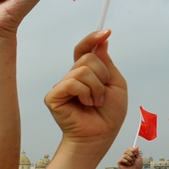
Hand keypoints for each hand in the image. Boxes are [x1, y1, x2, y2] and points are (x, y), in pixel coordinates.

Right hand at [44, 31, 126, 150]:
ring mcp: (61, 86)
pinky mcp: (53, 96)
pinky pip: (72, 83)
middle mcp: (71, 77)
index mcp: (85, 74)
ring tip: (95, 103)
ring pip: (82, 70)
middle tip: (102, 95)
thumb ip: (106, 63)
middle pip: (88, 58)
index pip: (84, 50)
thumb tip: (101, 41)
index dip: (92, 39)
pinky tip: (85, 105)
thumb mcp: (115, 84)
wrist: (99, 136)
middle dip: (102, 75)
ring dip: (96, 88)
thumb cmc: (108, 115)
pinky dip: (85, 93)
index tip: (106, 32)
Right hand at [117, 146, 142, 168]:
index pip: (129, 148)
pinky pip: (123, 159)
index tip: (136, 154)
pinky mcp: (119, 162)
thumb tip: (136, 146)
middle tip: (133, 160)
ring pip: (125, 155)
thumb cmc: (137, 167)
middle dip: (132, 155)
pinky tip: (128, 165)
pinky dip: (127, 162)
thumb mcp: (139, 158)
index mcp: (130, 154)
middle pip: (127, 150)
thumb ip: (137, 152)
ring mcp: (122, 159)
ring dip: (130, 160)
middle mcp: (126, 155)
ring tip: (131, 163)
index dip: (133, 150)